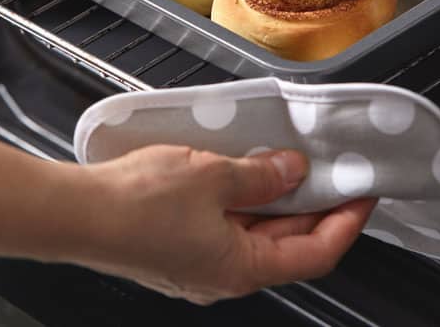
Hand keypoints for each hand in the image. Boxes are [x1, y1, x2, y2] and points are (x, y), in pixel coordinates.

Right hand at [62, 145, 374, 304]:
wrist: (73, 214)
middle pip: (288, 245)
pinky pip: (226, 229)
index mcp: (241, 269)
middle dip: (315, 207)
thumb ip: (260, 175)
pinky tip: (243, 172)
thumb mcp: (213, 175)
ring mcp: (199, 265)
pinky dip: (244, 203)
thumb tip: (292, 172)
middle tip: (333, 169)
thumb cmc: (136, 203)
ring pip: (256, 236)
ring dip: (278, 203)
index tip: (365, 193)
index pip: (317, 253)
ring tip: (289, 163)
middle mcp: (224, 276)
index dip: (348, 222)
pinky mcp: (177, 249)